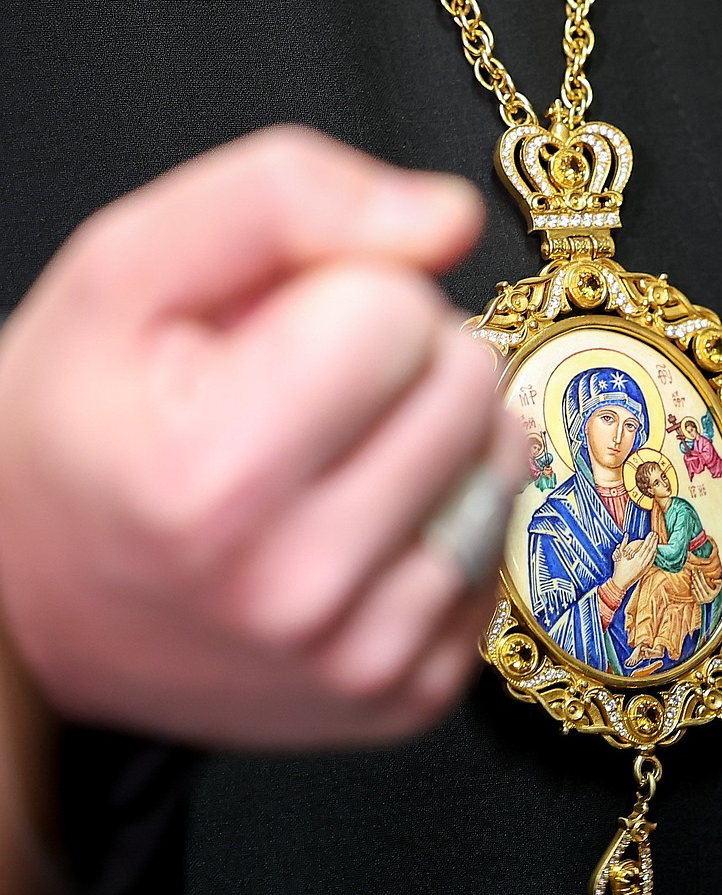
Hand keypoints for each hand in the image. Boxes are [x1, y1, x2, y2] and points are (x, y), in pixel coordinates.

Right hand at [0, 126, 526, 748]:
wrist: (39, 605)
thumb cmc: (77, 433)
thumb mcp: (129, 274)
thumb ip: (285, 199)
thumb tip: (448, 217)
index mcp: (216, 477)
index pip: (399, 313)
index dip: (348, 294)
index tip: (284, 333)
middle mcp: (299, 587)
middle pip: (469, 387)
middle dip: (405, 359)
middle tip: (315, 391)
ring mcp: (362, 657)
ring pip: (502, 466)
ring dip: (439, 437)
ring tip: (341, 453)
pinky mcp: (407, 694)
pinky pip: (497, 552)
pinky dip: (445, 518)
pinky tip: (368, 522)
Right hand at [610, 532, 657, 590]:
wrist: (621, 582)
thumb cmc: (618, 569)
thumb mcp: (619, 555)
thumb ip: (623, 544)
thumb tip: (626, 534)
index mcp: (636, 558)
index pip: (645, 546)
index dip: (649, 539)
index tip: (651, 533)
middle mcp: (642, 562)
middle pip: (650, 550)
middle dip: (653, 541)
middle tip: (655, 534)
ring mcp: (644, 567)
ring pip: (652, 555)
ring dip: (655, 547)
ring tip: (656, 540)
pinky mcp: (645, 570)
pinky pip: (651, 561)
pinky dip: (654, 555)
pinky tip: (655, 551)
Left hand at [690, 569, 720, 604]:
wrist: (710, 601)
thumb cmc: (714, 591)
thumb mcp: (719, 587)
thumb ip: (719, 583)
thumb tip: (712, 580)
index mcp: (712, 594)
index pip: (705, 585)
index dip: (701, 577)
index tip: (699, 570)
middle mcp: (707, 598)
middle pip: (700, 587)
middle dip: (696, 579)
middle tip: (693, 572)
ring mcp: (702, 600)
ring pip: (697, 591)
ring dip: (694, 583)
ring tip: (692, 577)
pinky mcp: (698, 602)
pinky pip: (694, 595)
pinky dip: (692, 590)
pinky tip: (691, 585)